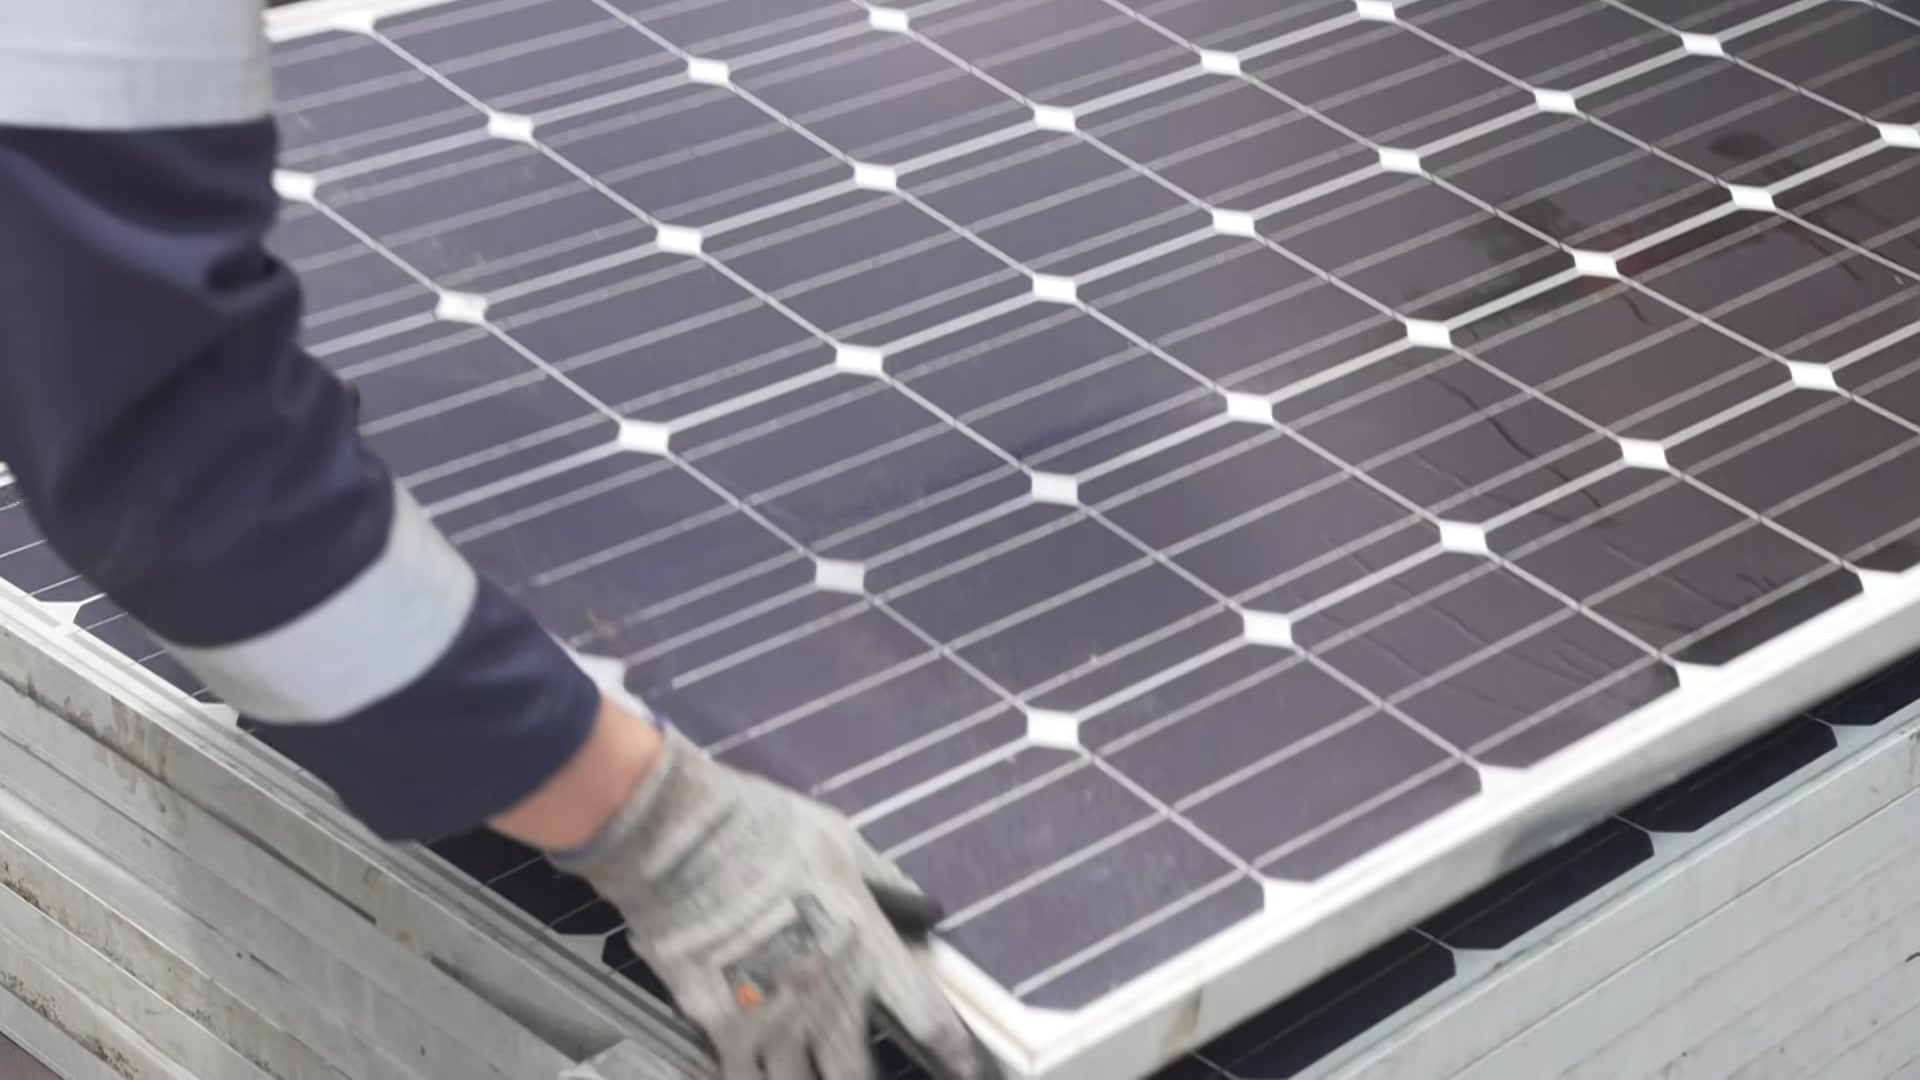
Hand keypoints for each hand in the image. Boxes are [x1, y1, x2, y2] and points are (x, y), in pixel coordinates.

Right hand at [556, 729, 999, 1079]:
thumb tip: (920, 907)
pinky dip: (753, 1074)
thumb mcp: (838, 840)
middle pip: (858, 1075)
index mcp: (865, 945)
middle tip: (858, 1072)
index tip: (964, 1070)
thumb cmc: (761, 828)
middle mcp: (825, 994)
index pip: (926, 1018)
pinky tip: (755, 1067)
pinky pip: (743, 1076)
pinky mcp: (720, 1024)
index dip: (954, 1055)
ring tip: (811, 1070)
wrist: (677, 837)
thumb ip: (882, 881)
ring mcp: (771, 1016)